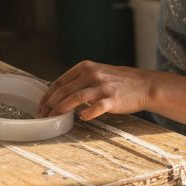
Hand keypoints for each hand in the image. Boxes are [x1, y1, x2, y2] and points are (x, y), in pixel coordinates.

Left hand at [39, 61, 153, 120]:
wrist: (144, 85)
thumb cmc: (119, 81)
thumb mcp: (98, 72)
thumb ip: (81, 79)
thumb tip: (61, 92)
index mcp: (86, 67)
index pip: (60, 81)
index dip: (48, 94)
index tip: (41, 105)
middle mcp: (92, 74)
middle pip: (64, 90)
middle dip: (50, 104)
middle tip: (43, 114)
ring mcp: (102, 87)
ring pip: (75, 98)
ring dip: (61, 109)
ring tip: (53, 117)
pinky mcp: (112, 99)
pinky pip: (95, 109)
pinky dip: (86, 115)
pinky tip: (81, 118)